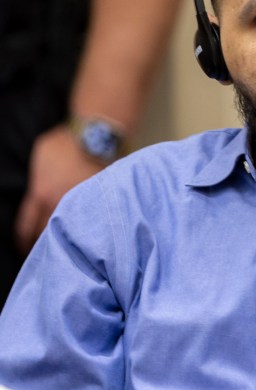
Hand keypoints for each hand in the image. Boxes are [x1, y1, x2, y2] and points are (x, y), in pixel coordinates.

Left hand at [14, 124, 101, 253]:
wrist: (96, 137)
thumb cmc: (65, 143)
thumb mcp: (40, 156)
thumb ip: (36, 180)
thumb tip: (37, 192)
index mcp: (41, 195)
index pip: (26, 229)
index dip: (24, 242)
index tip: (24, 247)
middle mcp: (60, 203)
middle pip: (48, 235)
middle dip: (46, 245)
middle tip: (47, 251)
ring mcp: (82, 204)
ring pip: (71, 231)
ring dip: (67, 238)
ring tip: (67, 243)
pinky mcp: (98, 202)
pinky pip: (89, 220)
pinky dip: (86, 226)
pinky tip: (86, 229)